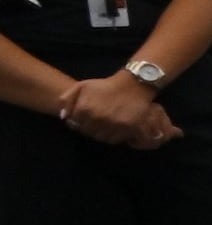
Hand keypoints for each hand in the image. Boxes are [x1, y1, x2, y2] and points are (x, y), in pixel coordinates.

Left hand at [58, 73, 172, 146]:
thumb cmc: (105, 86)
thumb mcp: (82, 86)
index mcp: (84, 109)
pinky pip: (115, 139)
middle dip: (90, 128)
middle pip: (88, 133)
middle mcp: (97, 118)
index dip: (79, 122)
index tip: (86, 117)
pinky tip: (116, 127)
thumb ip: (67, 99)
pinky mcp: (127, 128)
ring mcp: (112, 124)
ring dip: (102, 133)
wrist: (133, 84)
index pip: (74, 125)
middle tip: (98, 121)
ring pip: (101, 138)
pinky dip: (114, 136)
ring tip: (107, 124)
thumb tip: (64, 116)